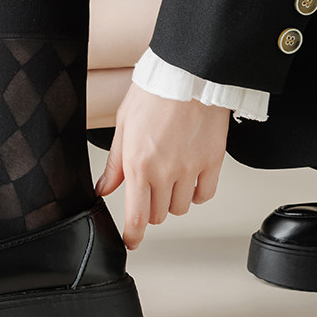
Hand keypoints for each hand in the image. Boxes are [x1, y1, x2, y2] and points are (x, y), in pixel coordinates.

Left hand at [94, 80, 229, 249]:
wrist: (188, 75)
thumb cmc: (153, 93)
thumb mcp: (123, 125)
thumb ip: (115, 163)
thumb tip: (103, 188)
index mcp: (138, 164)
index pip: (137, 215)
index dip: (133, 235)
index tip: (132, 241)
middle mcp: (164, 172)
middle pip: (159, 214)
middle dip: (150, 207)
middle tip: (147, 189)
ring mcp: (190, 170)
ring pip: (181, 207)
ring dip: (173, 200)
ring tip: (168, 177)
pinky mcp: (213, 163)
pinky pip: (205, 195)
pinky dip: (196, 193)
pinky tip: (189, 178)